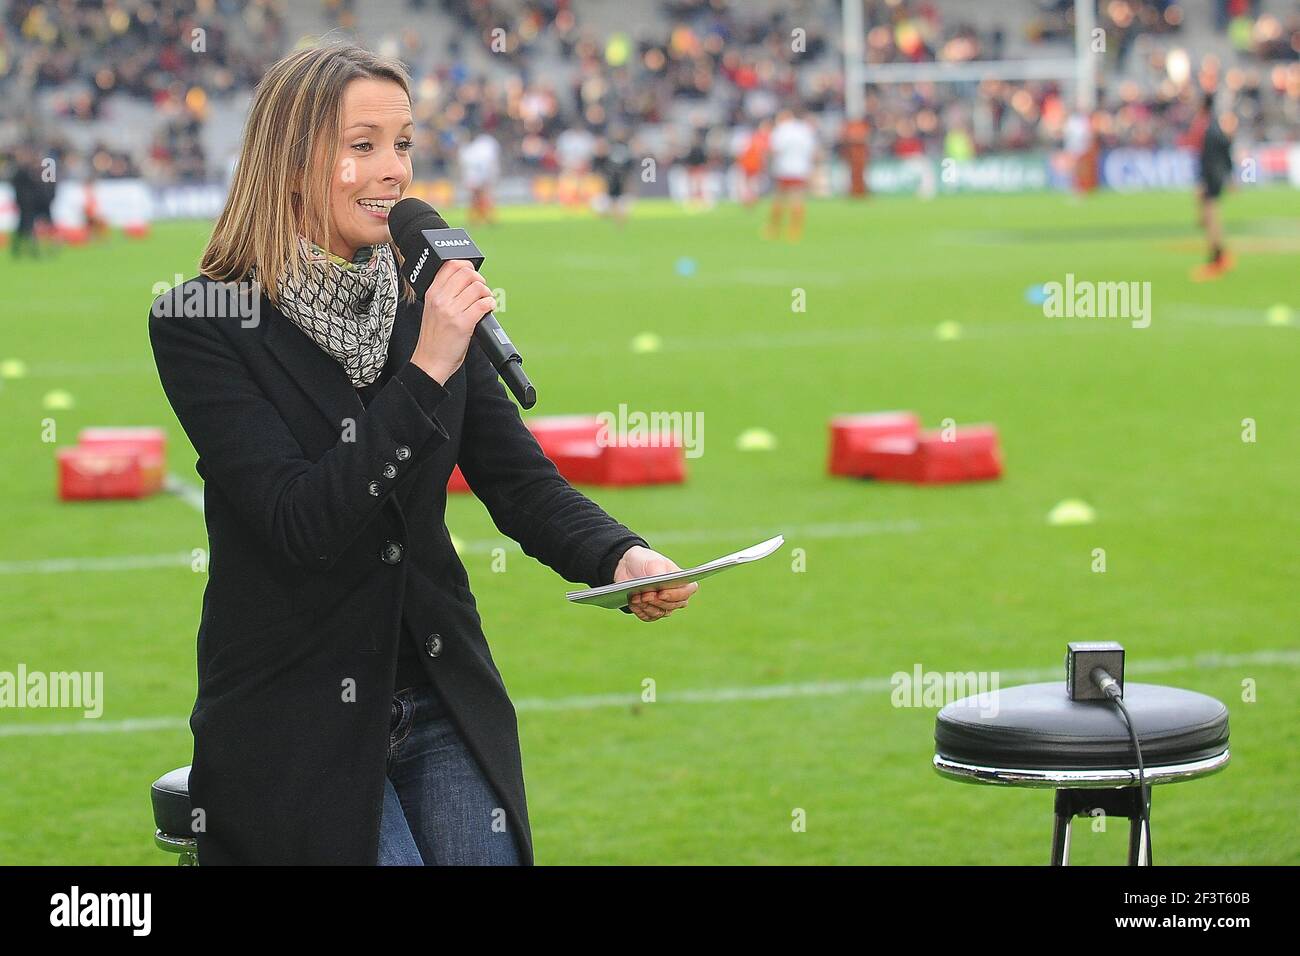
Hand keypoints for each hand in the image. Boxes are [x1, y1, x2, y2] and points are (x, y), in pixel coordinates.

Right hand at [411, 259, 496, 385]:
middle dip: (479, 280)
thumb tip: (467, 281)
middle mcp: (440, 299)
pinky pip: (483, 304)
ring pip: (478, 287)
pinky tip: (488, 309)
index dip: (467, 266)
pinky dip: (490, 305)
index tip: (473, 276)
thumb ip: (445, 294)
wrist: (430, 362)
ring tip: (484, 302)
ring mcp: (451, 311)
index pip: (451, 265)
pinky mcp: (463, 324)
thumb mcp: (432, 309)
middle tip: (481, 291)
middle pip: (467, 273)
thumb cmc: (434, 338)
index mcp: (432, 293)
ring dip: (487, 293)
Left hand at [614, 546, 698, 621]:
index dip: (675, 595)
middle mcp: (675, 596)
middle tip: (644, 595)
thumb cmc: (646, 562)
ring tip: (635, 597)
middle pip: (672, 605)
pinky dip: (640, 611)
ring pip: (660, 613)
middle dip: (657, 601)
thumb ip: (659, 572)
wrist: (628, 567)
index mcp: (681, 581)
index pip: (687, 592)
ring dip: (647, 606)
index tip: (661, 593)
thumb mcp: (653, 562)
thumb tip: (662, 586)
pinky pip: (648, 617)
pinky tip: (633, 603)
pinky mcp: (651, 611)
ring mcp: (663, 605)